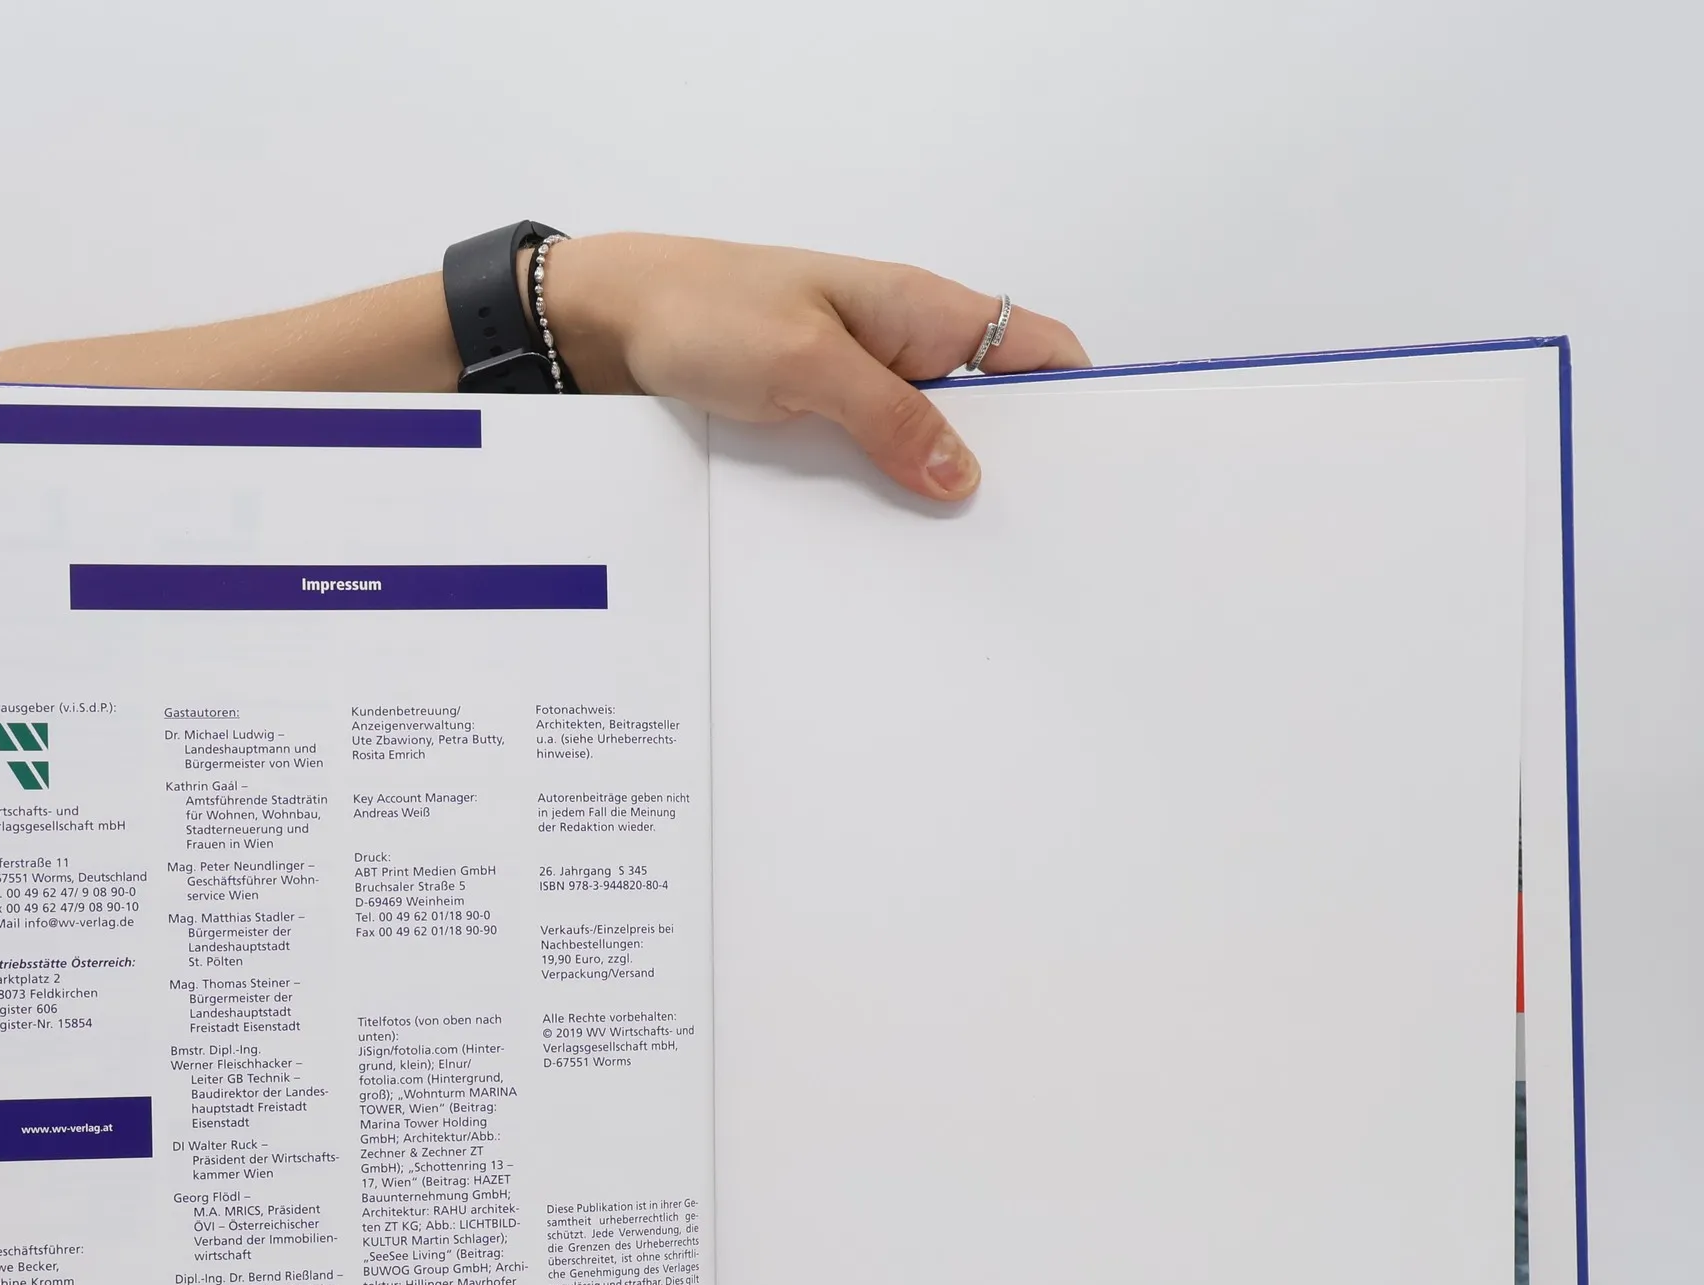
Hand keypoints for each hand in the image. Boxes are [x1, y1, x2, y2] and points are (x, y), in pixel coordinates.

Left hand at [538, 234, 1090, 501]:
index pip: (1034, 347)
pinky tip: (885, 545)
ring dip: (938, 492)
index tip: (1096, 466)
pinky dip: (885, 499)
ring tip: (958, 555)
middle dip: (1013, 467)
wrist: (609, 323)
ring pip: (929, 447)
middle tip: (1024, 535)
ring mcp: (861, 387)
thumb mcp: (805, 363)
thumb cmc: (701, 309)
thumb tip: (963, 476)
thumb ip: (890, 418)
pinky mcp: (821, 421)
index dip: (1078, 401)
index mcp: (918, 309)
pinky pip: (874, 466)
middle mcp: (900, 347)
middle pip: (990, 411)